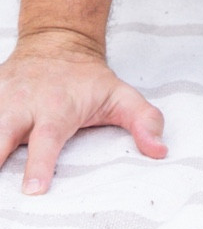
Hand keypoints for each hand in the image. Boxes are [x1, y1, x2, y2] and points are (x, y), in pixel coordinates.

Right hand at [0, 30, 166, 195]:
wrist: (58, 38)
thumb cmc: (87, 78)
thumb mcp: (120, 94)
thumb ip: (143, 121)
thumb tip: (160, 150)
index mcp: (57, 107)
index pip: (48, 138)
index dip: (41, 164)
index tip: (34, 190)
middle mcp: (25, 103)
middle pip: (2, 131)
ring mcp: (2, 98)